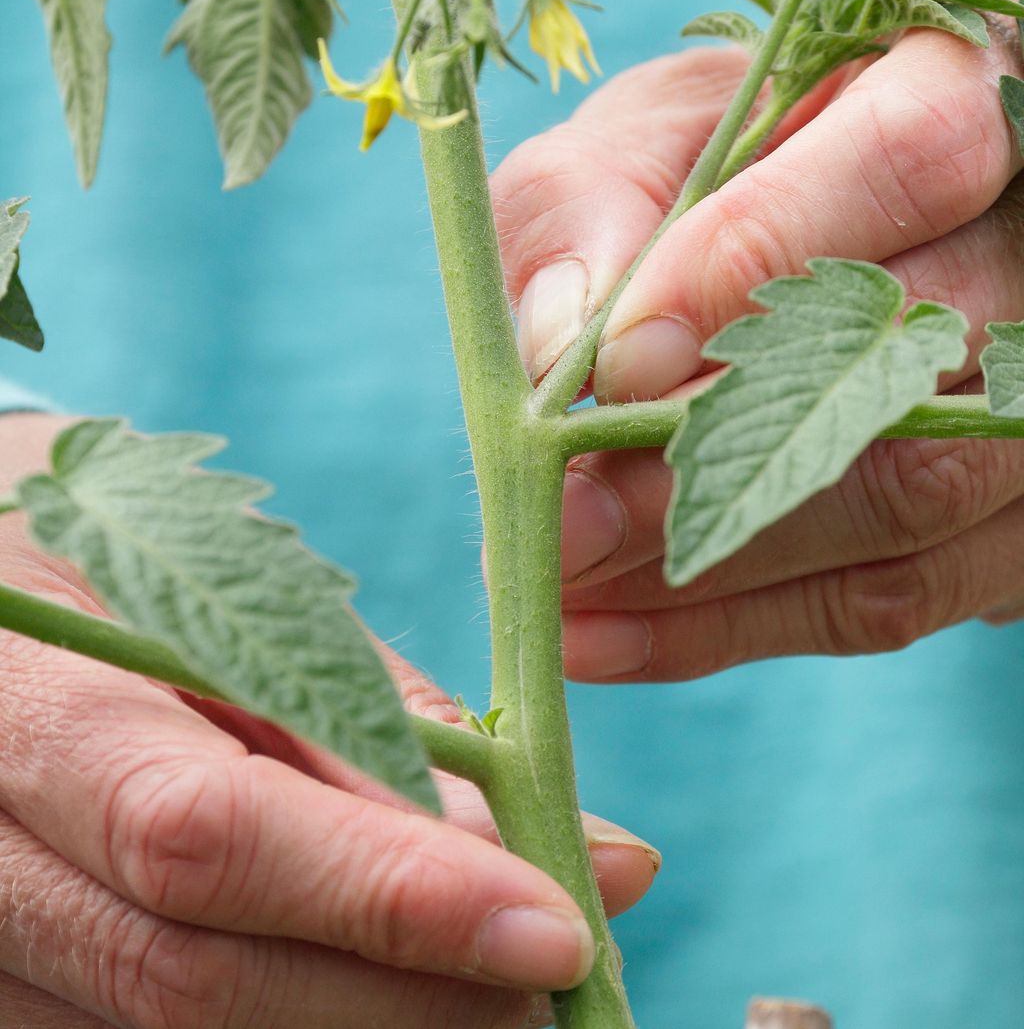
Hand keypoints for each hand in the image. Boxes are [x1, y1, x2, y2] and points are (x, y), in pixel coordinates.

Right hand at [0, 414, 657, 1028]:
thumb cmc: (114, 547)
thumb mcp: (229, 584)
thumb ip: (367, 716)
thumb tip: (545, 842)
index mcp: (30, 705)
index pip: (206, 835)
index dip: (388, 896)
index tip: (556, 928)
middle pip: (193, 977)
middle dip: (404, 997)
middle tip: (556, 981)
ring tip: (500, 992)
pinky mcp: (7, 991)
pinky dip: (292, 1026)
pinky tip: (391, 994)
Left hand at [494, 0, 1023, 682]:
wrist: (823, 214)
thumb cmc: (725, 152)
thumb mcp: (647, 133)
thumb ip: (598, 207)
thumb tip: (571, 353)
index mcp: (975, 76)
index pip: (914, 154)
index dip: (762, 256)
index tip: (618, 357)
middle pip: (920, 359)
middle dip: (720, 454)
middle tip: (562, 522)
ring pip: (921, 496)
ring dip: (720, 567)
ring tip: (561, 589)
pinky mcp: (1014, 512)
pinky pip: (901, 595)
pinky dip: (738, 625)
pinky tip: (609, 633)